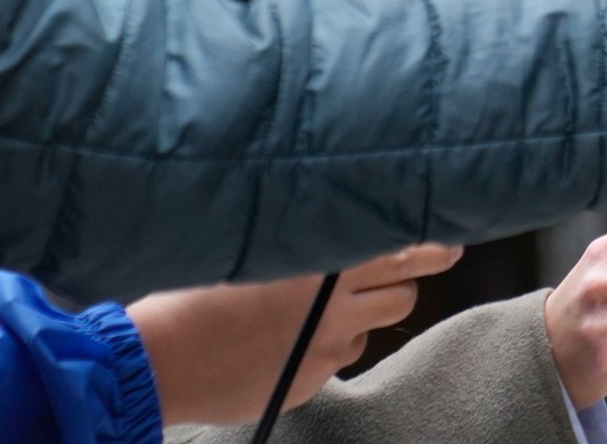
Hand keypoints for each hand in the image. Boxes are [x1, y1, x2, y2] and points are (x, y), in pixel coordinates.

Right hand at [128, 244, 461, 423]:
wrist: (158, 358)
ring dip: (362, 316)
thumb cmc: (193, 294)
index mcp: (323, 266)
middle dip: (411, 278)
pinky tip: (282, 339)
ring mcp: (325, 350)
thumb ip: (301, 240)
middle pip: (403, 292)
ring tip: (327, 305)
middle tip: (436, 260)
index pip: (401, 250)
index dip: (427, 245)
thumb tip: (330, 225)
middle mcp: (335, 309)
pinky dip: (323, 347)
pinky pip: (333, 359)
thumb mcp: (254, 251)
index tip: (448, 240)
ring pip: (371, 328)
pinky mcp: (310, 381)